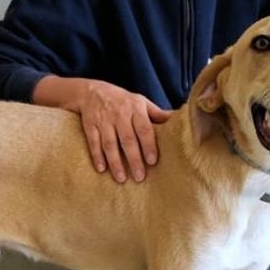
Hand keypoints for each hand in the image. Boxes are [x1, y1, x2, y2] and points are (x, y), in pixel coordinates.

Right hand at [34, 76, 171, 182]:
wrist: (92, 91)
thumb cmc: (123, 101)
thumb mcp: (141, 103)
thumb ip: (158, 114)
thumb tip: (179, 120)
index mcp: (136, 109)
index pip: (144, 129)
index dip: (148, 145)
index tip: (152, 161)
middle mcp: (119, 114)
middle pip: (128, 139)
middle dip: (134, 159)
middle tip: (139, 177)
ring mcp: (103, 120)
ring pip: (110, 143)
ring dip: (115, 162)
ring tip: (121, 178)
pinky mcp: (90, 125)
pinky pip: (93, 142)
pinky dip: (97, 155)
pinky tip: (101, 169)